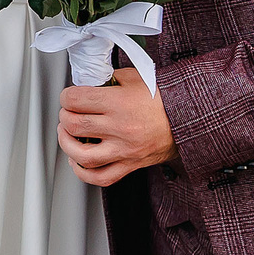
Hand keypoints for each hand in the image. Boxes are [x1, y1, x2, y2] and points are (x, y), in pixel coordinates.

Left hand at [57, 70, 174, 186]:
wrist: (189, 119)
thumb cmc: (163, 98)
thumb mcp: (134, 77)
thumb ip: (108, 79)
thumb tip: (87, 84)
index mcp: (119, 103)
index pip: (76, 100)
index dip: (66, 97)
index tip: (68, 97)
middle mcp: (120, 128)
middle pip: (75, 126)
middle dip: (64, 117)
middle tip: (67, 113)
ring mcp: (125, 150)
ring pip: (82, 155)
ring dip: (66, 144)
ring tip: (67, 135)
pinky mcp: (130, 165)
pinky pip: (101, 177)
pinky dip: (83, 172)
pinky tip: (77, 162)